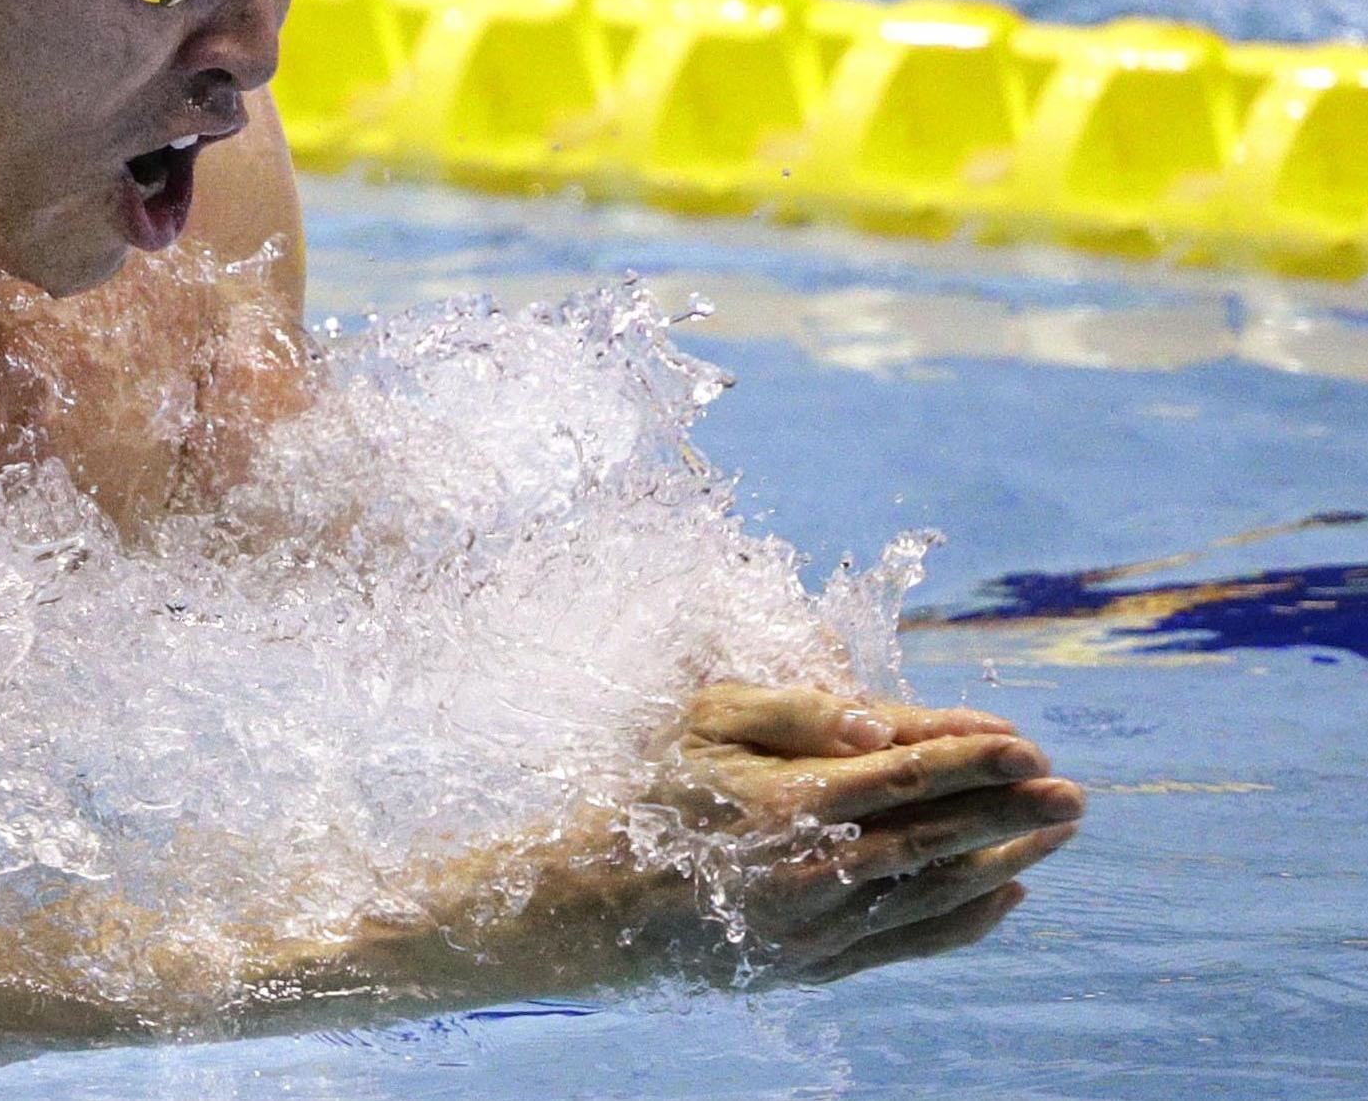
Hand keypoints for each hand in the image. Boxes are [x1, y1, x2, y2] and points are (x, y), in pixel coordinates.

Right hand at [666, 683, 1082, 981]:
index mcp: (787, 800)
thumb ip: (796, 713)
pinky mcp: (818, 962)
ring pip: (934, 891)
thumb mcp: (708, 722)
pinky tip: (1008, 894)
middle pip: (935, 835)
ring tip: (1056, 833)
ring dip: (1005, 860)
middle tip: (1072, 793)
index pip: (904, 774)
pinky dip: (966, 921)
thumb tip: (881, 726)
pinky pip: (911, 942)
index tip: (1027, 746)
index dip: (971, 759)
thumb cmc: (658, 790)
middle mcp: (812, 869)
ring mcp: (819, 924)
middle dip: (1011, 812)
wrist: (604, 897)